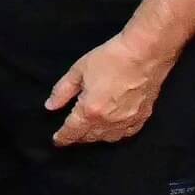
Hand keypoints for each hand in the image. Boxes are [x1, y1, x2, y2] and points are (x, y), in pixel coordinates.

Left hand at [45, 33, 175, 146]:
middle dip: (78, 137)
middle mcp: (109, 121)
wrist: (144, 54)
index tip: (57, 141)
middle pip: (90, 137)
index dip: (63, 137)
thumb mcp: (78, 71)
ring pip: (108, 138)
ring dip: (95, 137)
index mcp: (90, 110)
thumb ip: (62, 91)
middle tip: (70, 134)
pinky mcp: (142, 117)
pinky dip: (116, 134)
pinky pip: (126, 133)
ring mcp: (128, 121)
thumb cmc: (109, 59)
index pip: (72, 131)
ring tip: (87, 132)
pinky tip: (111, 129)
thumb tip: (50, 106)